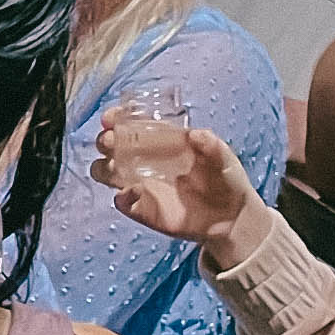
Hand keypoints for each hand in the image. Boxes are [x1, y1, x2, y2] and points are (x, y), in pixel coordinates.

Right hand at [95, 123, 257, 260]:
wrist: (229, 217)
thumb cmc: (224, 178)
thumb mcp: (223, 157)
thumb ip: (211, 145)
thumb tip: (195, 135)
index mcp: (159, 139)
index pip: (128, 123)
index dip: (115, 118)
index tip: (110, 118)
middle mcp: (143, 159)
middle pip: (109, 146)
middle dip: (105, 141)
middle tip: (111, 141)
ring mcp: (139, 184)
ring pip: (106, 172)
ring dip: (104, 167)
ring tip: (117, 166)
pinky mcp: (142, 209)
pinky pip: (122, 202)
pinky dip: (122, 197)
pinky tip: (135, 192)